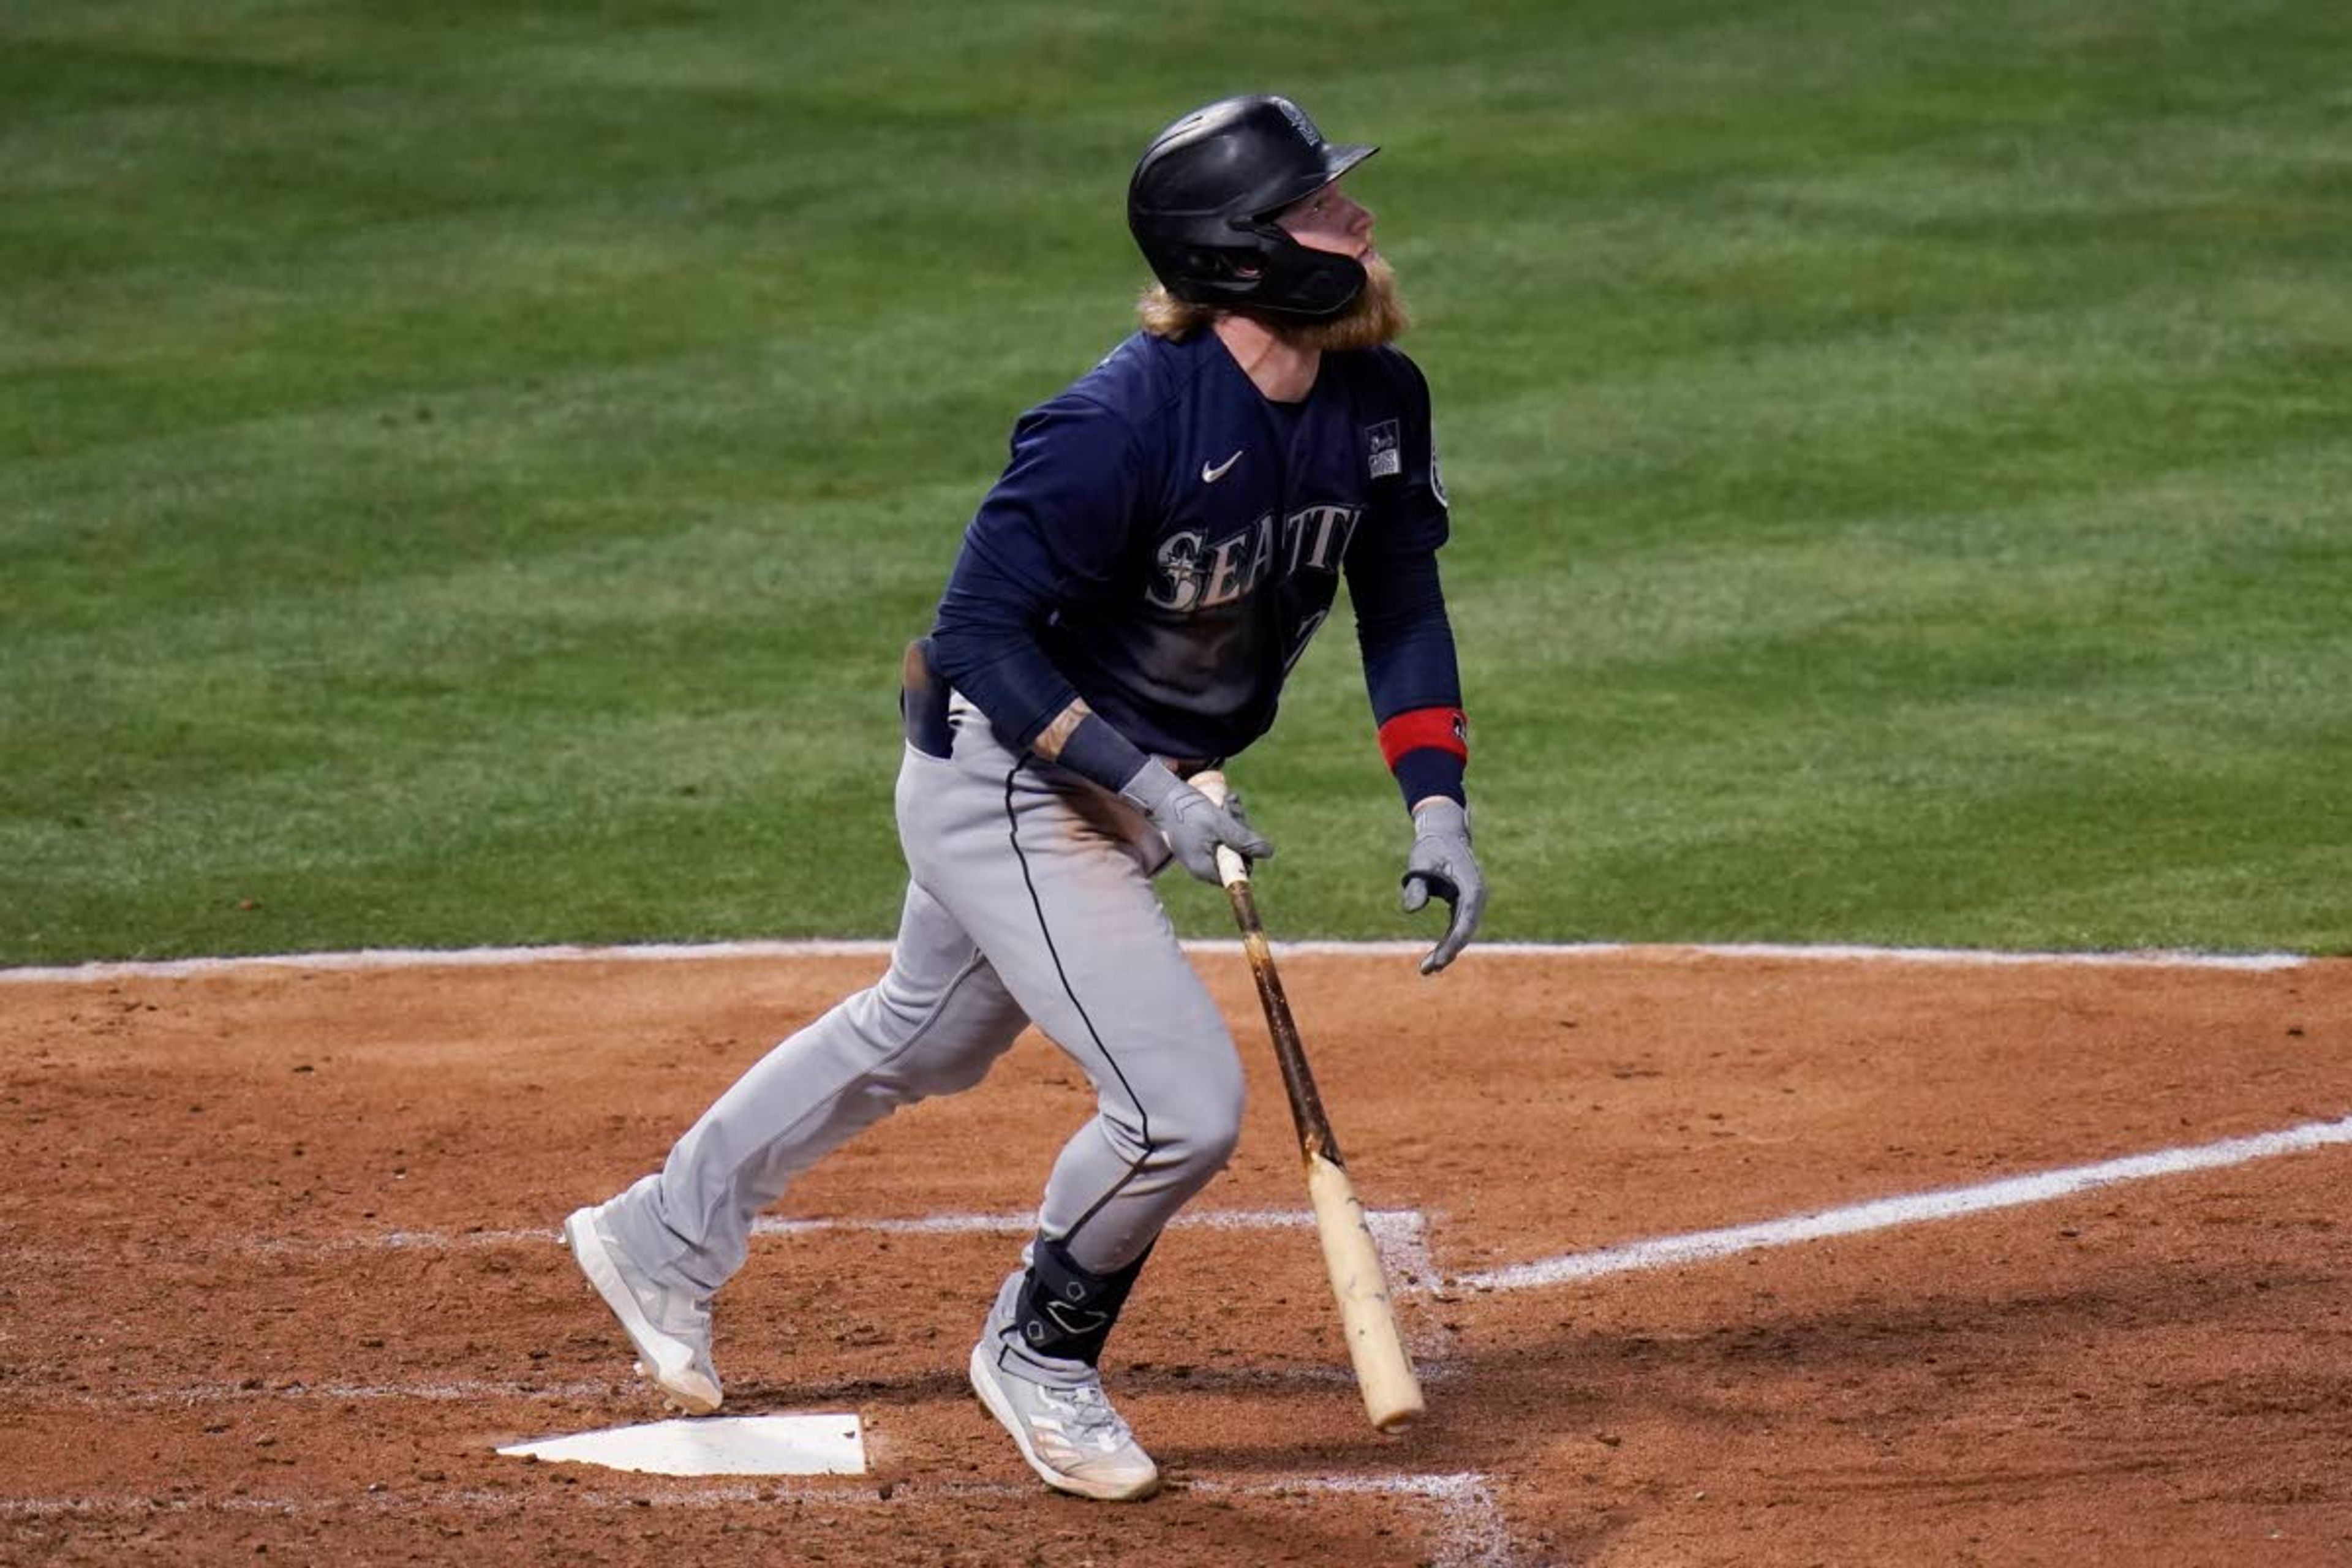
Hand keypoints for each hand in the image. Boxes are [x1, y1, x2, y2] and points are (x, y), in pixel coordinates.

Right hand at [1120, 764, 1273, 884]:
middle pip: (1236, 854)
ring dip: (1234, 820)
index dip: (1246, 851)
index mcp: (1205, 869)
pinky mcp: (1200, 839)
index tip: (1239, 829)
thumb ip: (1243, 839)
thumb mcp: (1219, 824)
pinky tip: (1222, 803)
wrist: (1162, 794)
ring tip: (1226, 801)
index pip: (1238, 871)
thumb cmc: (1188, 810)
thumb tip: (1268, 852)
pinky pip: (1221, 833)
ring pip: (1231, 840)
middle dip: (1239, 830)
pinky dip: (1225, 818)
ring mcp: (1200, 852)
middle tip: (1231, 808)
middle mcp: (1202, 865)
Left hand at [1401, 798, 1483, 973]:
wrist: (1443, 832)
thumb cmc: (1431, 846)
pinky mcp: (1464, 904)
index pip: (1466, 920)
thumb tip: (1410, 910)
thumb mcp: (1420, 862)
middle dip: (1449, 951)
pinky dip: (1447, 941)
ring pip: (1462, 931)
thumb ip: (1416, 885)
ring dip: (1447, 950)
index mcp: (1471, 887)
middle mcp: (1477, 897)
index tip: (1440, 959)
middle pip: (1466, 930)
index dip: (1453, 942)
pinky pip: (1458, 926)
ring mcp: (1472, 901)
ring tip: (1427, 969)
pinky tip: (1434, 957)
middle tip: (1428, 969)